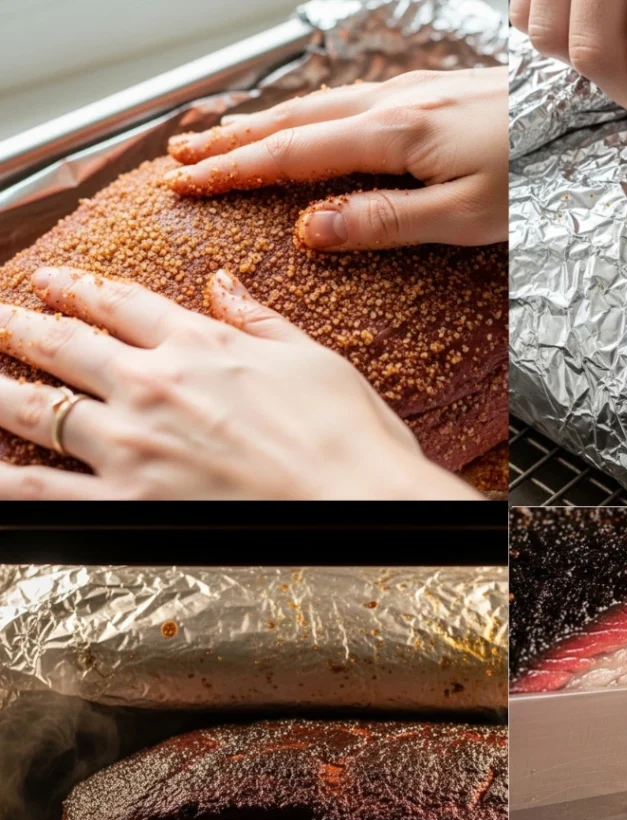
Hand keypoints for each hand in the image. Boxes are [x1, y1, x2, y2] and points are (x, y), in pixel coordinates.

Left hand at [0, 268, 479, 499]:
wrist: (363, 501)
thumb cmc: (351, 437)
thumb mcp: (312, 359)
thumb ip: (258, 321)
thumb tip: (223, 283)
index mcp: (202, 346)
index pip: (121, 303)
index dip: (78, 287)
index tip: (52, 279)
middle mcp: (154, 387)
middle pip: (64, 345)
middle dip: (18, 325)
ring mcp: (133, 446)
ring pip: (34, 408)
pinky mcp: (129, 504)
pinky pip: (43, 492)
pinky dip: (3, 481)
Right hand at [166, 67, 507, 248]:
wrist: (592, 118)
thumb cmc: (539, 175)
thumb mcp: (465, 215)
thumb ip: (385, 221)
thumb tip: (311, 230)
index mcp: (393, 135)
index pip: (293, 155)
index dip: (236, 170)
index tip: (187, 183)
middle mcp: (393, 103)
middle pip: (292, 119)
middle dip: (232, 139)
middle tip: (180, 154)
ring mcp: (412, 90)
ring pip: (317, 104)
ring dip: (263, 121)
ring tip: (222, 136)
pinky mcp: (432, 90)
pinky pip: (348, 99)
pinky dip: (306, 112)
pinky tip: (304, 120)